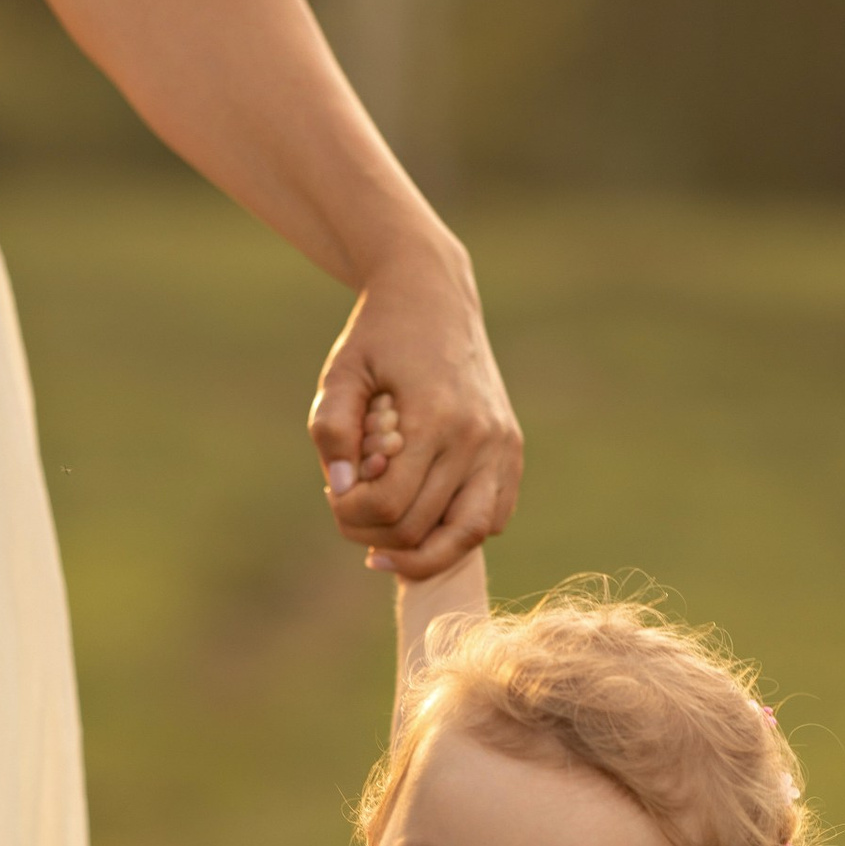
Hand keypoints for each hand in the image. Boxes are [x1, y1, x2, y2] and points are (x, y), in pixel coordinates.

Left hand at [309, 232, 522, 581]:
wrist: (435, 294)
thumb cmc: (380, 334)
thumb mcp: (341, 371)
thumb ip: (332, 430)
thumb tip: (341, 488)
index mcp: (435, 416)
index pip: (387, 504)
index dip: (348, 513)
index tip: (332, 491)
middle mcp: (477, 438)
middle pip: (421, 528)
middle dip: (373, 532)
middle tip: (350, 511)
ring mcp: (502, 447)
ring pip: (467, 537)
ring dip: (420, 550)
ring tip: (385, 543)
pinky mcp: (512, 450)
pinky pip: (492, 518)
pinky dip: (457, 532)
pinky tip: (423, 518)